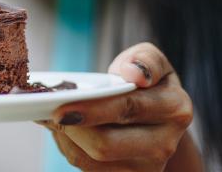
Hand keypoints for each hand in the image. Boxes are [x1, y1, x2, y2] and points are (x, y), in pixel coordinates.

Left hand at [42, 43, 194, 170]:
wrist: (156, 117)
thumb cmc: (147, 82)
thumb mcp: (151, 60)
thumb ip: (145, 59)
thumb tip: (133, 73)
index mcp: (175, 108)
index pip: (128, 109)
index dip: (92, 109)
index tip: (61, 107)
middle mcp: (165, 144)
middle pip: (106, 144)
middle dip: (70, 128)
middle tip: (47, 111)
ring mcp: (146, 168)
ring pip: (91, 158)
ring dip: (64, 136)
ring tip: (49, 114)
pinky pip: (85, 167)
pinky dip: (67, 145)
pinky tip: (62, 127)